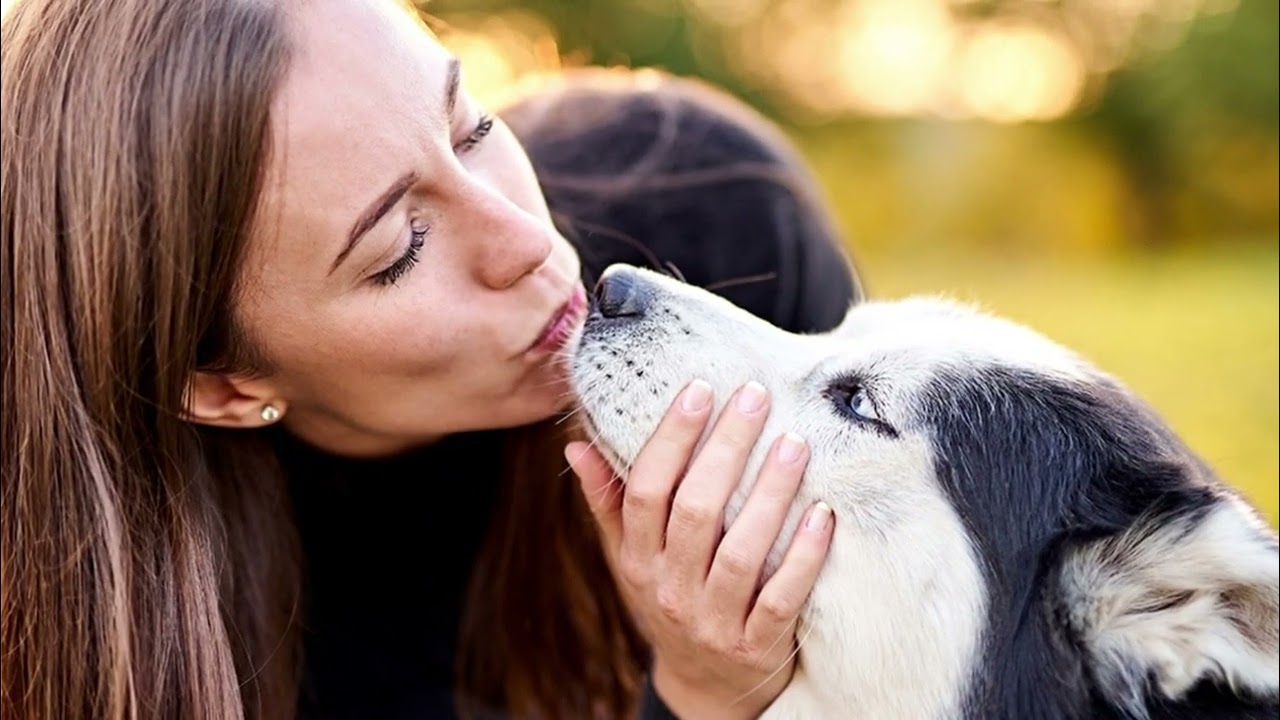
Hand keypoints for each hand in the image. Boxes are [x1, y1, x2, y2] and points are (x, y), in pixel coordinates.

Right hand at [566, 380, 834, 719]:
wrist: (707, 686)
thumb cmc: (670, 599)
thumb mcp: (630, 556)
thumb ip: (609, 501)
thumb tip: (577, 443)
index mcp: (638, 559)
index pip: (648, 490)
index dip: (672, 438)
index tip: (700, 390)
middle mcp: (669, 589)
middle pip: (696, 511)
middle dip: (726, 448)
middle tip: (757, 396)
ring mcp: (713, 621)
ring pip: (740, 553)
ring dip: (769, 495)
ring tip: (794, 444)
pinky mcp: (756, 646)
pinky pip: (781, 598)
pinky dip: (803, 557)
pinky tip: (823, 514)